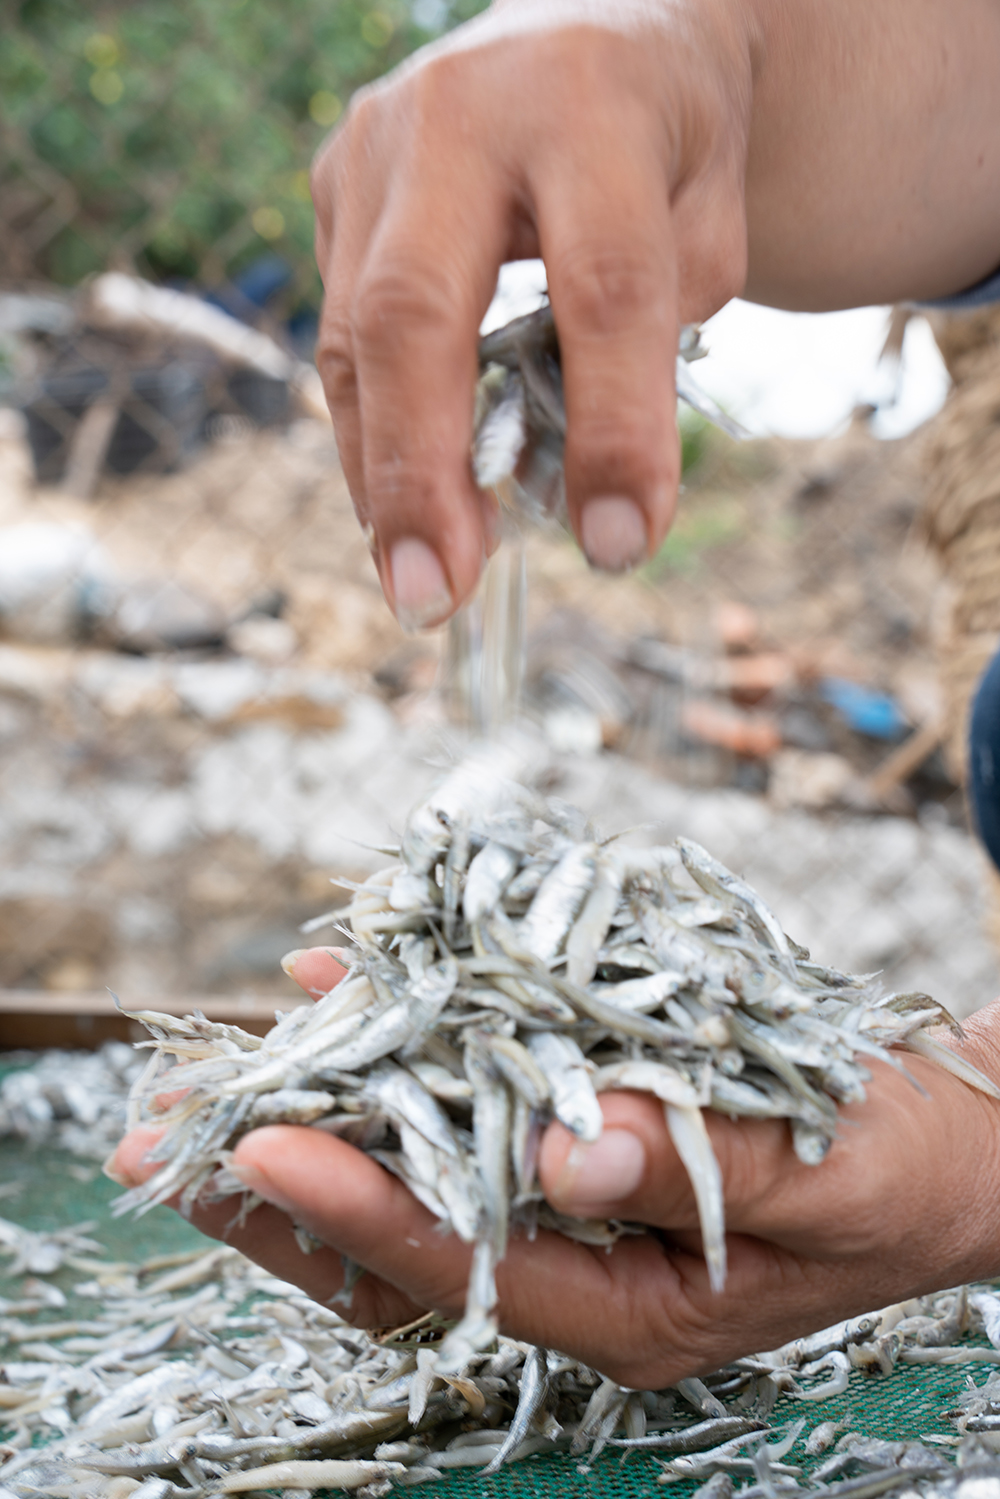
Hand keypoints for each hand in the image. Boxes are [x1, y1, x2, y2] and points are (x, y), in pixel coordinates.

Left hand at [110, 949, 999, 1388]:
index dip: (361, 1209)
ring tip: (216, 1084)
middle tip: (170, 1143)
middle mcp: (586, 1268)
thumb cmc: (905, 1165)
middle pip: (408, 1242)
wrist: (952, 1147)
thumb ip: (697, 1164)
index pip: (470, 1266)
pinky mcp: (581, 1145)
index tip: (262, 1148)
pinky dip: (406, 1060)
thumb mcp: (827, 1170)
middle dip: (287, 1194)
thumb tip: (564, 1157)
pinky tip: (348, 995)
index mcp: (640, 1309)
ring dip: (323, 1124)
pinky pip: (469, 1115)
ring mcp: (577, 1209)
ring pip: (420, 1179)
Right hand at [310, 0, 753, 626]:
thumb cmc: (665, 143)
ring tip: (421, 582)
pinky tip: (402, 509)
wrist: (592, 30)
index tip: (620, 548)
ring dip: (384, 476)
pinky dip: (371, 435)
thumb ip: (653, 341)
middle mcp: (458, 112)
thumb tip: (563, 490)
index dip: (614, 428)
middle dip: (423, 472)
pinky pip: (340, 337)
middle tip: (437, 595)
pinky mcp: (334, 187)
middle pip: (415, 312)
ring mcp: (374, 146)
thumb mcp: (710, 222)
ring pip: (353, 335)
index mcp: (589, 101)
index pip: (605, 286)